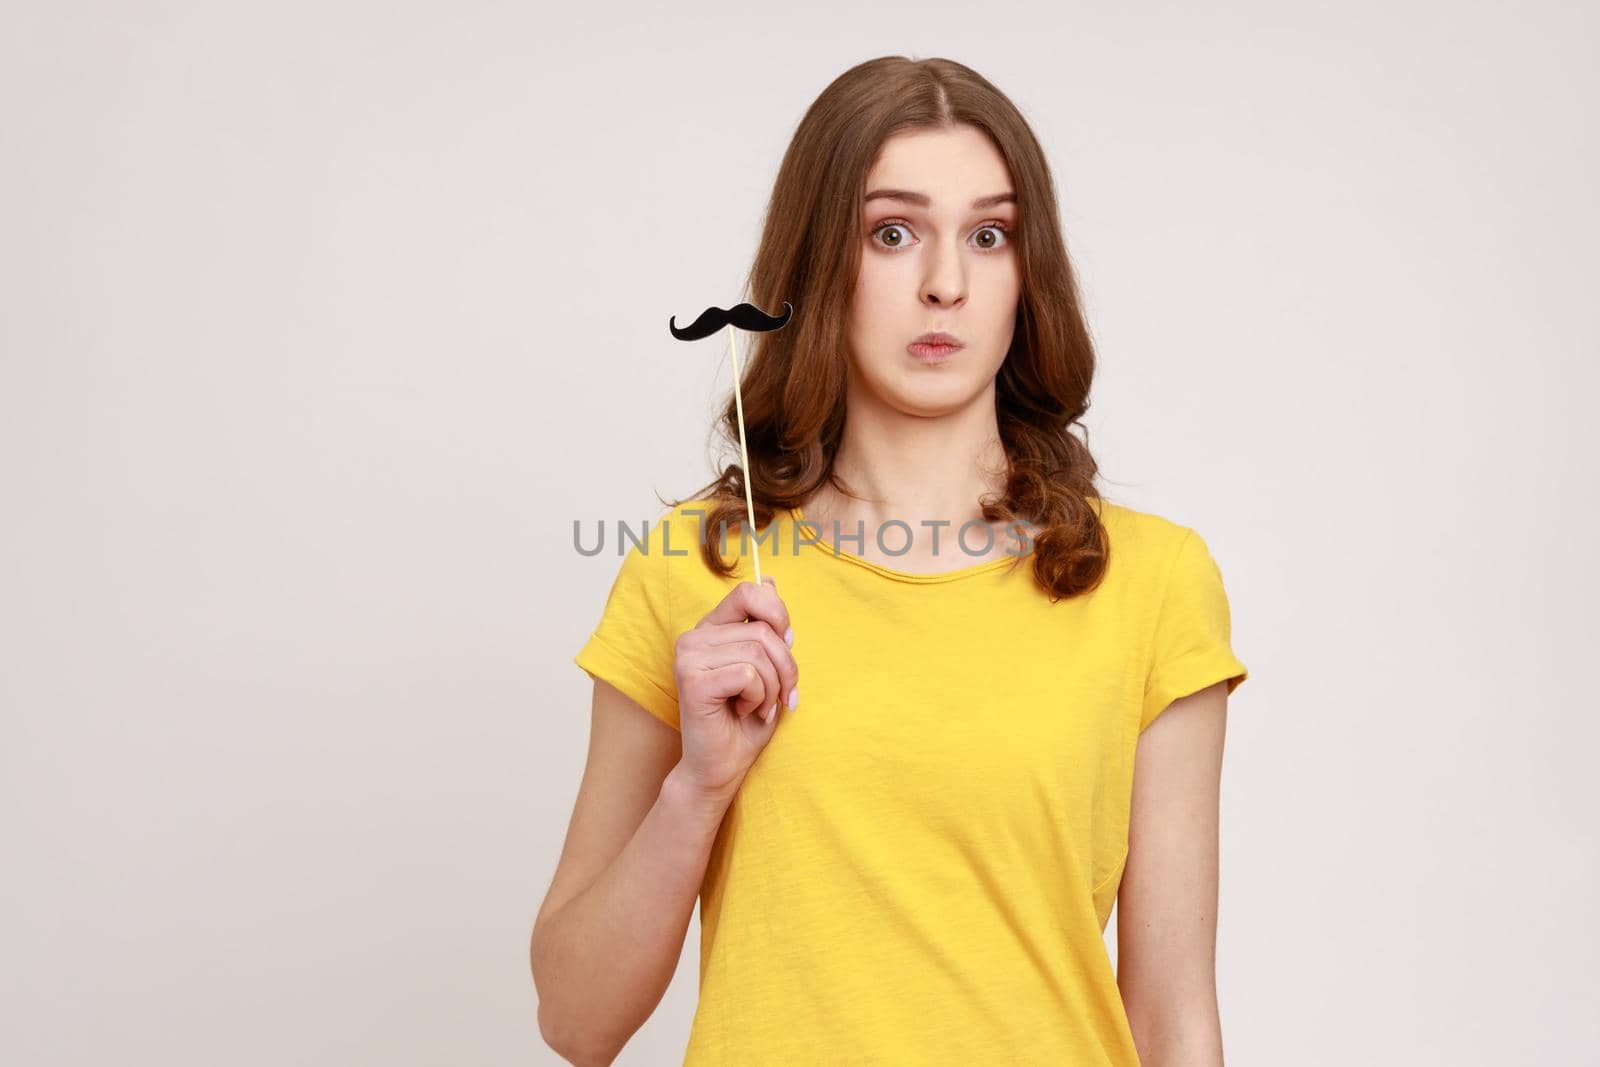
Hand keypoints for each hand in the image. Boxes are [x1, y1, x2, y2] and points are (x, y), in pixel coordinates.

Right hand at [671, 575, 797, 800]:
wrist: (720, 768)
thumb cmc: (745, 721)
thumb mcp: (766, 668)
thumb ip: (766, 628)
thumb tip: (771, 580)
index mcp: (711, 629)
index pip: (750, 593)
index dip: (779, 614)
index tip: (787, 644)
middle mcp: (694, 638)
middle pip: (763, 630)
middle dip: (786, 667)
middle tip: (783, 697)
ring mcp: (688, 657)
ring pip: (758, 653)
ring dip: (773, 688)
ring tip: (761, 708)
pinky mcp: (692, 681)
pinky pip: (748, 675)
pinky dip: (759, 698)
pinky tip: (746, 712)